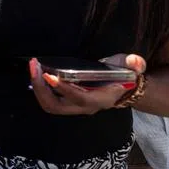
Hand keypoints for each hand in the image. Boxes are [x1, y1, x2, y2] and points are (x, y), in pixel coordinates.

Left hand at [29, 55, 144, 115]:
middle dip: (41, 89)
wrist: (123, 88)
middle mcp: (85, 106)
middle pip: (56, 106)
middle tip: (34, 68)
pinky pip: (49, 99)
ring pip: (50, 105)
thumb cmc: (124, 76)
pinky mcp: (67, 101)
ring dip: (38, 88)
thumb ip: (135, 64)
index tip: (49, 74)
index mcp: (100, 99)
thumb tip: (135, 62)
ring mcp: (74, 106)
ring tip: (33, 68)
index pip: (79, 98)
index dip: (63, 89)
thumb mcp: (132, 67)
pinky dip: (40, 87)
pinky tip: (36, 71)